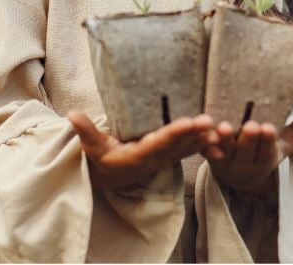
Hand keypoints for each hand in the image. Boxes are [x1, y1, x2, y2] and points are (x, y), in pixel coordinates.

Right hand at [68, 111, 218, 189]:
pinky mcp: (169, 156)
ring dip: (203, 140)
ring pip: (186, 150)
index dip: (172, 133)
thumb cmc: (98, 158)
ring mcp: (163, 159)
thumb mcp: (90, 147)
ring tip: (219, 129)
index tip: (187, 122)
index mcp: (136, 157)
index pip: (157, 143)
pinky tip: (221, 144)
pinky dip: (204, 148)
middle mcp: (153, 160)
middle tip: (209, 121)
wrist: (107, 177)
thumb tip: (71, 115)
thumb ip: (84, 132)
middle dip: (194, 134)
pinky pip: (189, 152)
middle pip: (177, 146)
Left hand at [203, 104, 292, 194]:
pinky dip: (203, 144)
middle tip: (249, 125)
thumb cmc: (265, 151)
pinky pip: (204, 152)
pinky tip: (201, 132)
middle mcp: (246, 161)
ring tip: (222, 127)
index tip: (267, 127)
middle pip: (246, 151)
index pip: (267, 150)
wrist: (238, 177)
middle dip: (248, 139)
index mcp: (266, 158)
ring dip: (223, 140)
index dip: (266, 140)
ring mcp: (226, 161)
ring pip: (224, 151)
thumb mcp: (285, 143)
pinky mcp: (208, 157)